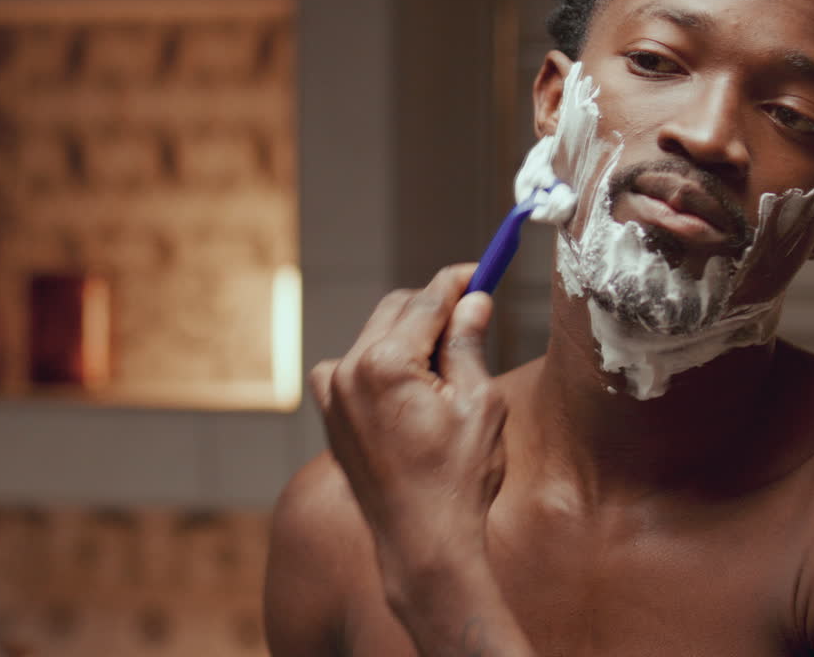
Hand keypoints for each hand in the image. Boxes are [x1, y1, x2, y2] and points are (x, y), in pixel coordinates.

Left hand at [310, 265, 507, 597]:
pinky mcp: (329, 413)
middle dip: (435, 308)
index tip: (483, 270)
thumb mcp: (481, 403)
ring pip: (376, 336)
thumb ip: (469, 343)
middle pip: (397, 310)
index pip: (427, 300)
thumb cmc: (459, 478)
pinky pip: (356, 365)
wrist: (422, 542)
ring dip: (409, 337)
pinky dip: (384, 364)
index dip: (459, 281)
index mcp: (385, 364)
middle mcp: (347, 371)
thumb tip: (473, 300)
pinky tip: (413, 391)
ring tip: (448, 369)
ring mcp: (332, 393)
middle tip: (474, 317)